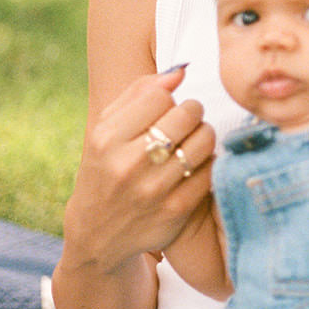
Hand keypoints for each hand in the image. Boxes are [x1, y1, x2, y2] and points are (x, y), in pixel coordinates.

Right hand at [62, 67, 214, 274]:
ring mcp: (154, 190)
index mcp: (107, 139)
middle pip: (186, 114)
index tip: (166, 108)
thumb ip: (138, 93)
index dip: (168, 97)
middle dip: (191, 112)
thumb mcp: (106, 130)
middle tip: (186, 121)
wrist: (97, 235)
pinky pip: (211, 171)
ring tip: (192, 140)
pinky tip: (194, 166)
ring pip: (204, 139)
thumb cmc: (105, 170)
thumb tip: (179, 72)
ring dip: (204, 134)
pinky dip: (208, 163)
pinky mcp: (176, 211)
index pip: (159, 95)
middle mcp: (129, 165)